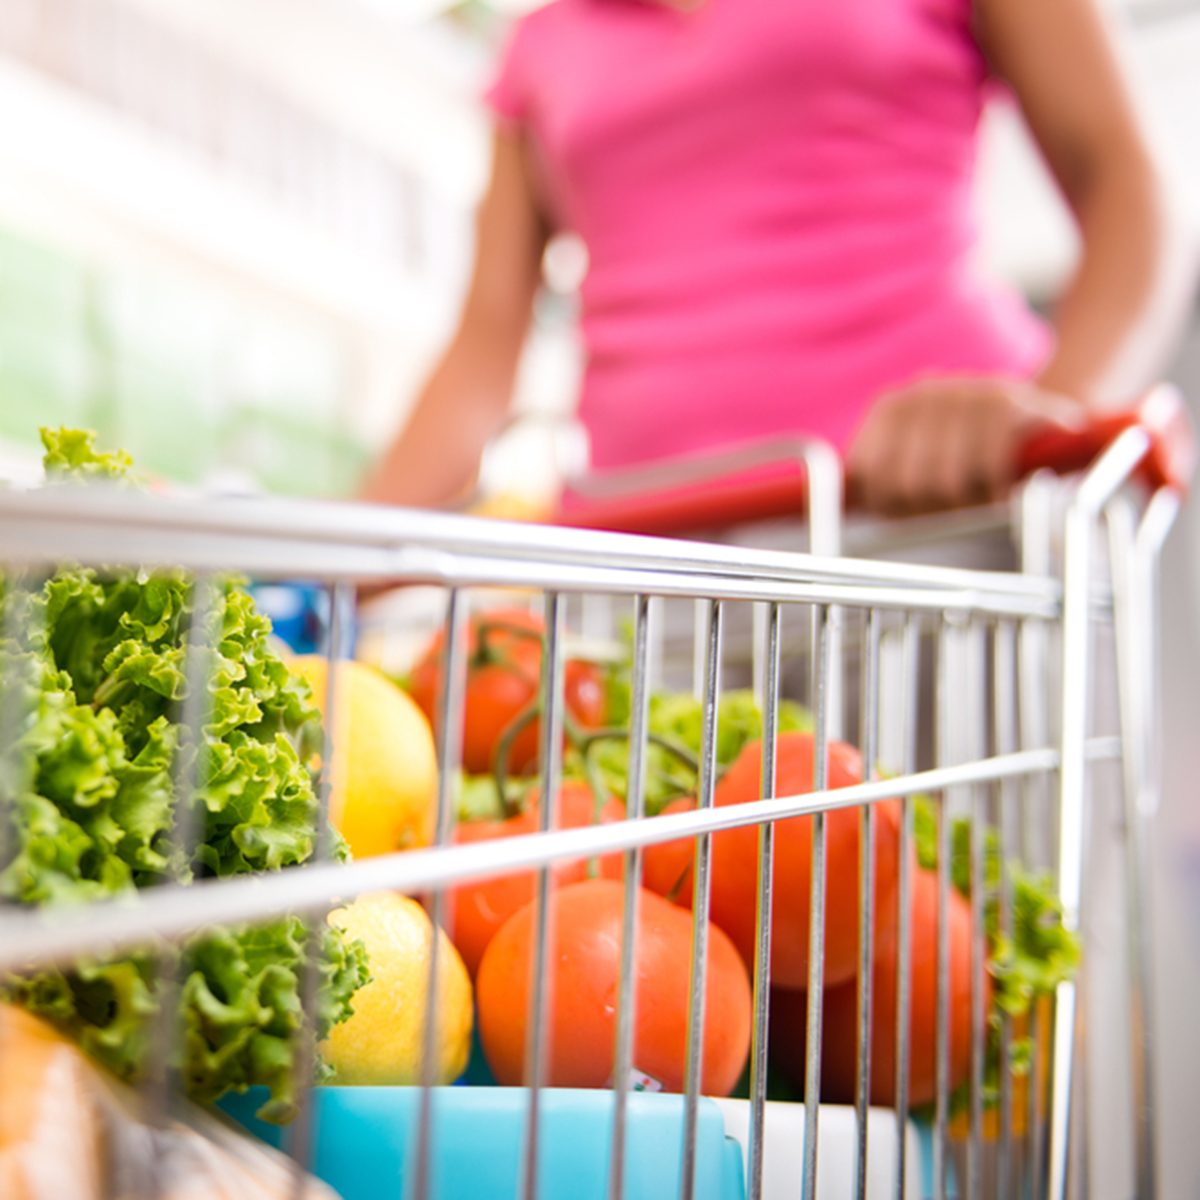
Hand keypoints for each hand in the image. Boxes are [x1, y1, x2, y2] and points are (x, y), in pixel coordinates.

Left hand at [846, 377, 1082, 514]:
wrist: (1043, 426)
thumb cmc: (970, 458)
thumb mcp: (916, 466)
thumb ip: (875, 481)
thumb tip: (820, 496)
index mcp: (892, 406)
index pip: (868, 475)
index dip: (892, 505)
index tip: (914, 507)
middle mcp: (925, 391)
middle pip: (904, 485)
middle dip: (931, 508)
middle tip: (956, 505)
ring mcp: (967, 392)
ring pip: (946, 483)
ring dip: (967, 504)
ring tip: (981, 496)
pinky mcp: (1010, 404)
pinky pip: (987, 470)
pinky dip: (994, 494)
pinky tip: (1001, 492)